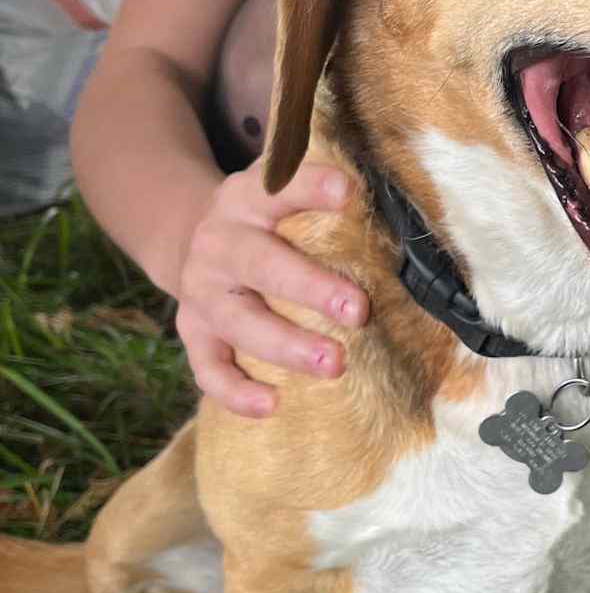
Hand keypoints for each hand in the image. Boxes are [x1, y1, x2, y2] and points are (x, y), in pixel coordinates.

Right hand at [175, 163, 367, 417]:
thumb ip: (323, 191)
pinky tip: (271, 405)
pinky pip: (208, 368)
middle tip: (358, 311)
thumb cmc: (265, 220)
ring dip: (287, 345)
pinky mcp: (193, 333)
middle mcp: (219, 243)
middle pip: (261, 263)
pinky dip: (235, 391)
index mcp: (247, 199)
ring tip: (335, 365)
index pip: (279, 188)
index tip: (350, 192)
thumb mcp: (281, 192)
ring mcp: (202, 292)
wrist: (190, 240)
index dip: (312, 187)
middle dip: (310, 288)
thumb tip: (396, 198)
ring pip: (240, 322)